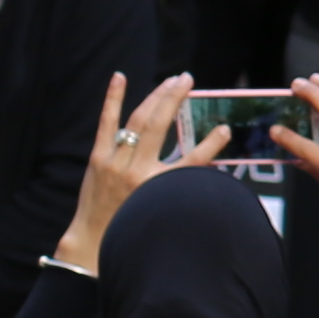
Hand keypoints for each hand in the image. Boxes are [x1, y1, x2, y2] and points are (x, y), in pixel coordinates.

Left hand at [66, 75, 193, 262]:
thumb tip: (205, 166)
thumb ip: (180, 186)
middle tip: (188, 79)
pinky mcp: (98, 158)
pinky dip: (113, 99)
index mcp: (158, 188)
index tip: (225, 129)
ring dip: (155, 96)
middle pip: (160, 127)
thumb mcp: (161, 208)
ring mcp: (114, 163)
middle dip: (175, 99)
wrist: (93, 240)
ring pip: (137, 121)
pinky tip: (120, 77)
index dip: (211, 145)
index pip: (192, 162)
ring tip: (170, 80)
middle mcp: (137, 173)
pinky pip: (107, 123)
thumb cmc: (131, 227)